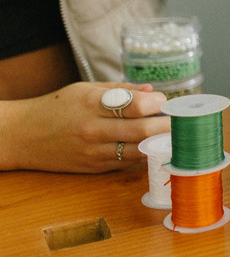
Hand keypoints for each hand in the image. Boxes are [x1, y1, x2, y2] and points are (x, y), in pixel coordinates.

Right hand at [0, 82, 169, 172]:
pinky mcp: (94, 168)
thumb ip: (121, 89)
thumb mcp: (86, 88)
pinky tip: (155, 147)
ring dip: (161, 142)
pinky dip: (145, 155)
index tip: (166, 101)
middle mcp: (94, 129)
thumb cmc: (56, 107)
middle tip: (180, 120)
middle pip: (142, 131)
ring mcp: (94, 152)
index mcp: (92, 104)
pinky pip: (127, 164)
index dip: (159, 103)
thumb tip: (153, 91)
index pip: (136, 106)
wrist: (22, 135)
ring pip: (138, 151)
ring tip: (174, 134)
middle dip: (167, 125)